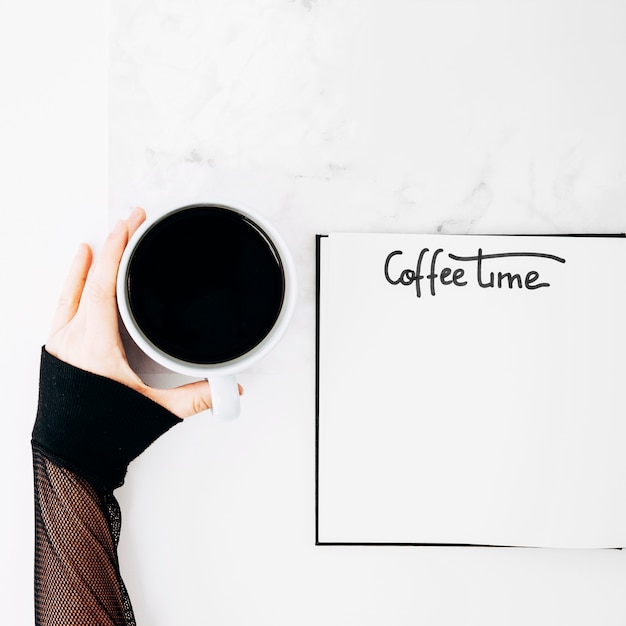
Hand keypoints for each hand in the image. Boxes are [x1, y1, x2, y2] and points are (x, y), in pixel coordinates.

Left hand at [45, 207, 240, 417]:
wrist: (69, 459)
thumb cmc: (102, 435)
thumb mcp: (154, 410)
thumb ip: (196, 397)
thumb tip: (228, 388)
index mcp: (93, 347)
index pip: (104, 285)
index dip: (117, 250)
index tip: (128, 225)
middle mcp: (70, 341)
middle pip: (88, 280)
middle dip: (110, 247)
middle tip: (127, 223)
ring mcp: (59, 345)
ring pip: (69, 293)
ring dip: (84, 266)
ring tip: (95, 245)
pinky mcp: (56, 353)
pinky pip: (61, 309)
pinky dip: (70, 288)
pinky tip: (77, 281)